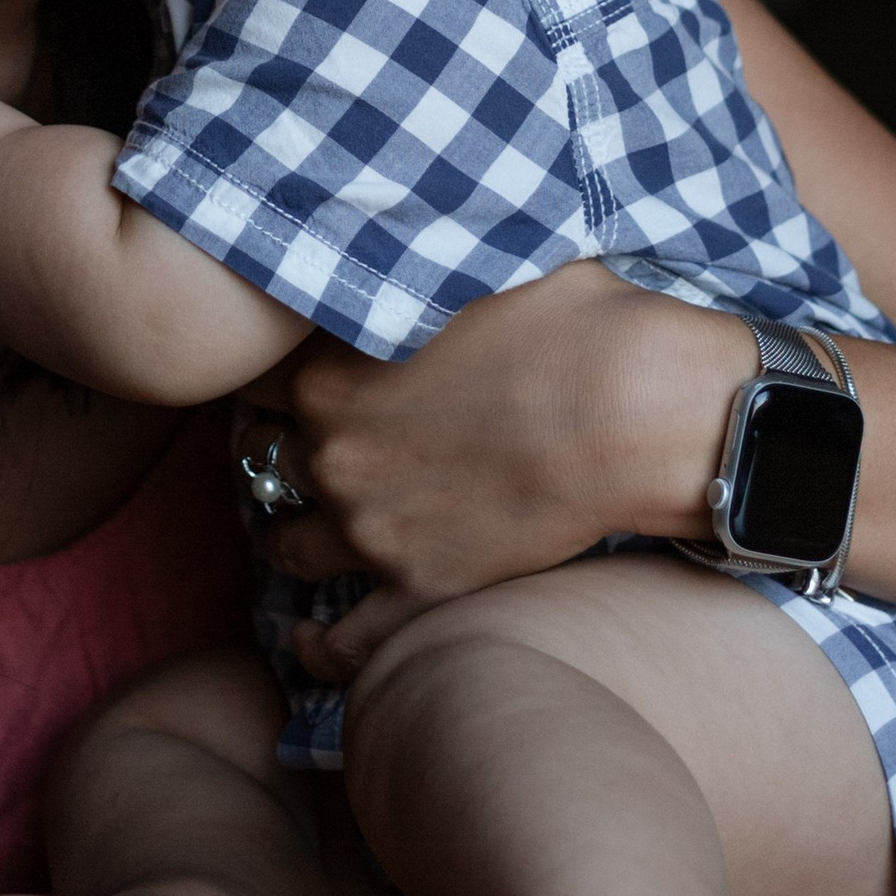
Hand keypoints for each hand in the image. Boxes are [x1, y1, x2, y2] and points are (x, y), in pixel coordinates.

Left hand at [249, 267, 751, 678]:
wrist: (637, 409)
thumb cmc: (570, 323)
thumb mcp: (471, 271)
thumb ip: (410, 280)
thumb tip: (405, 253)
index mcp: (330, 374)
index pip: (258, 379)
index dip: (284, 377)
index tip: (307, 379)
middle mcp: (333, 457)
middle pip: (269, 459)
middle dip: (296, 450)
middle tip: (333, 445)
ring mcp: (371, 530)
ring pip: (290, 543)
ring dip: (303, 531)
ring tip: (325, 524)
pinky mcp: (419, 590)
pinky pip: (344, 639)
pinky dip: (324, 642)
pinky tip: (315, 635)